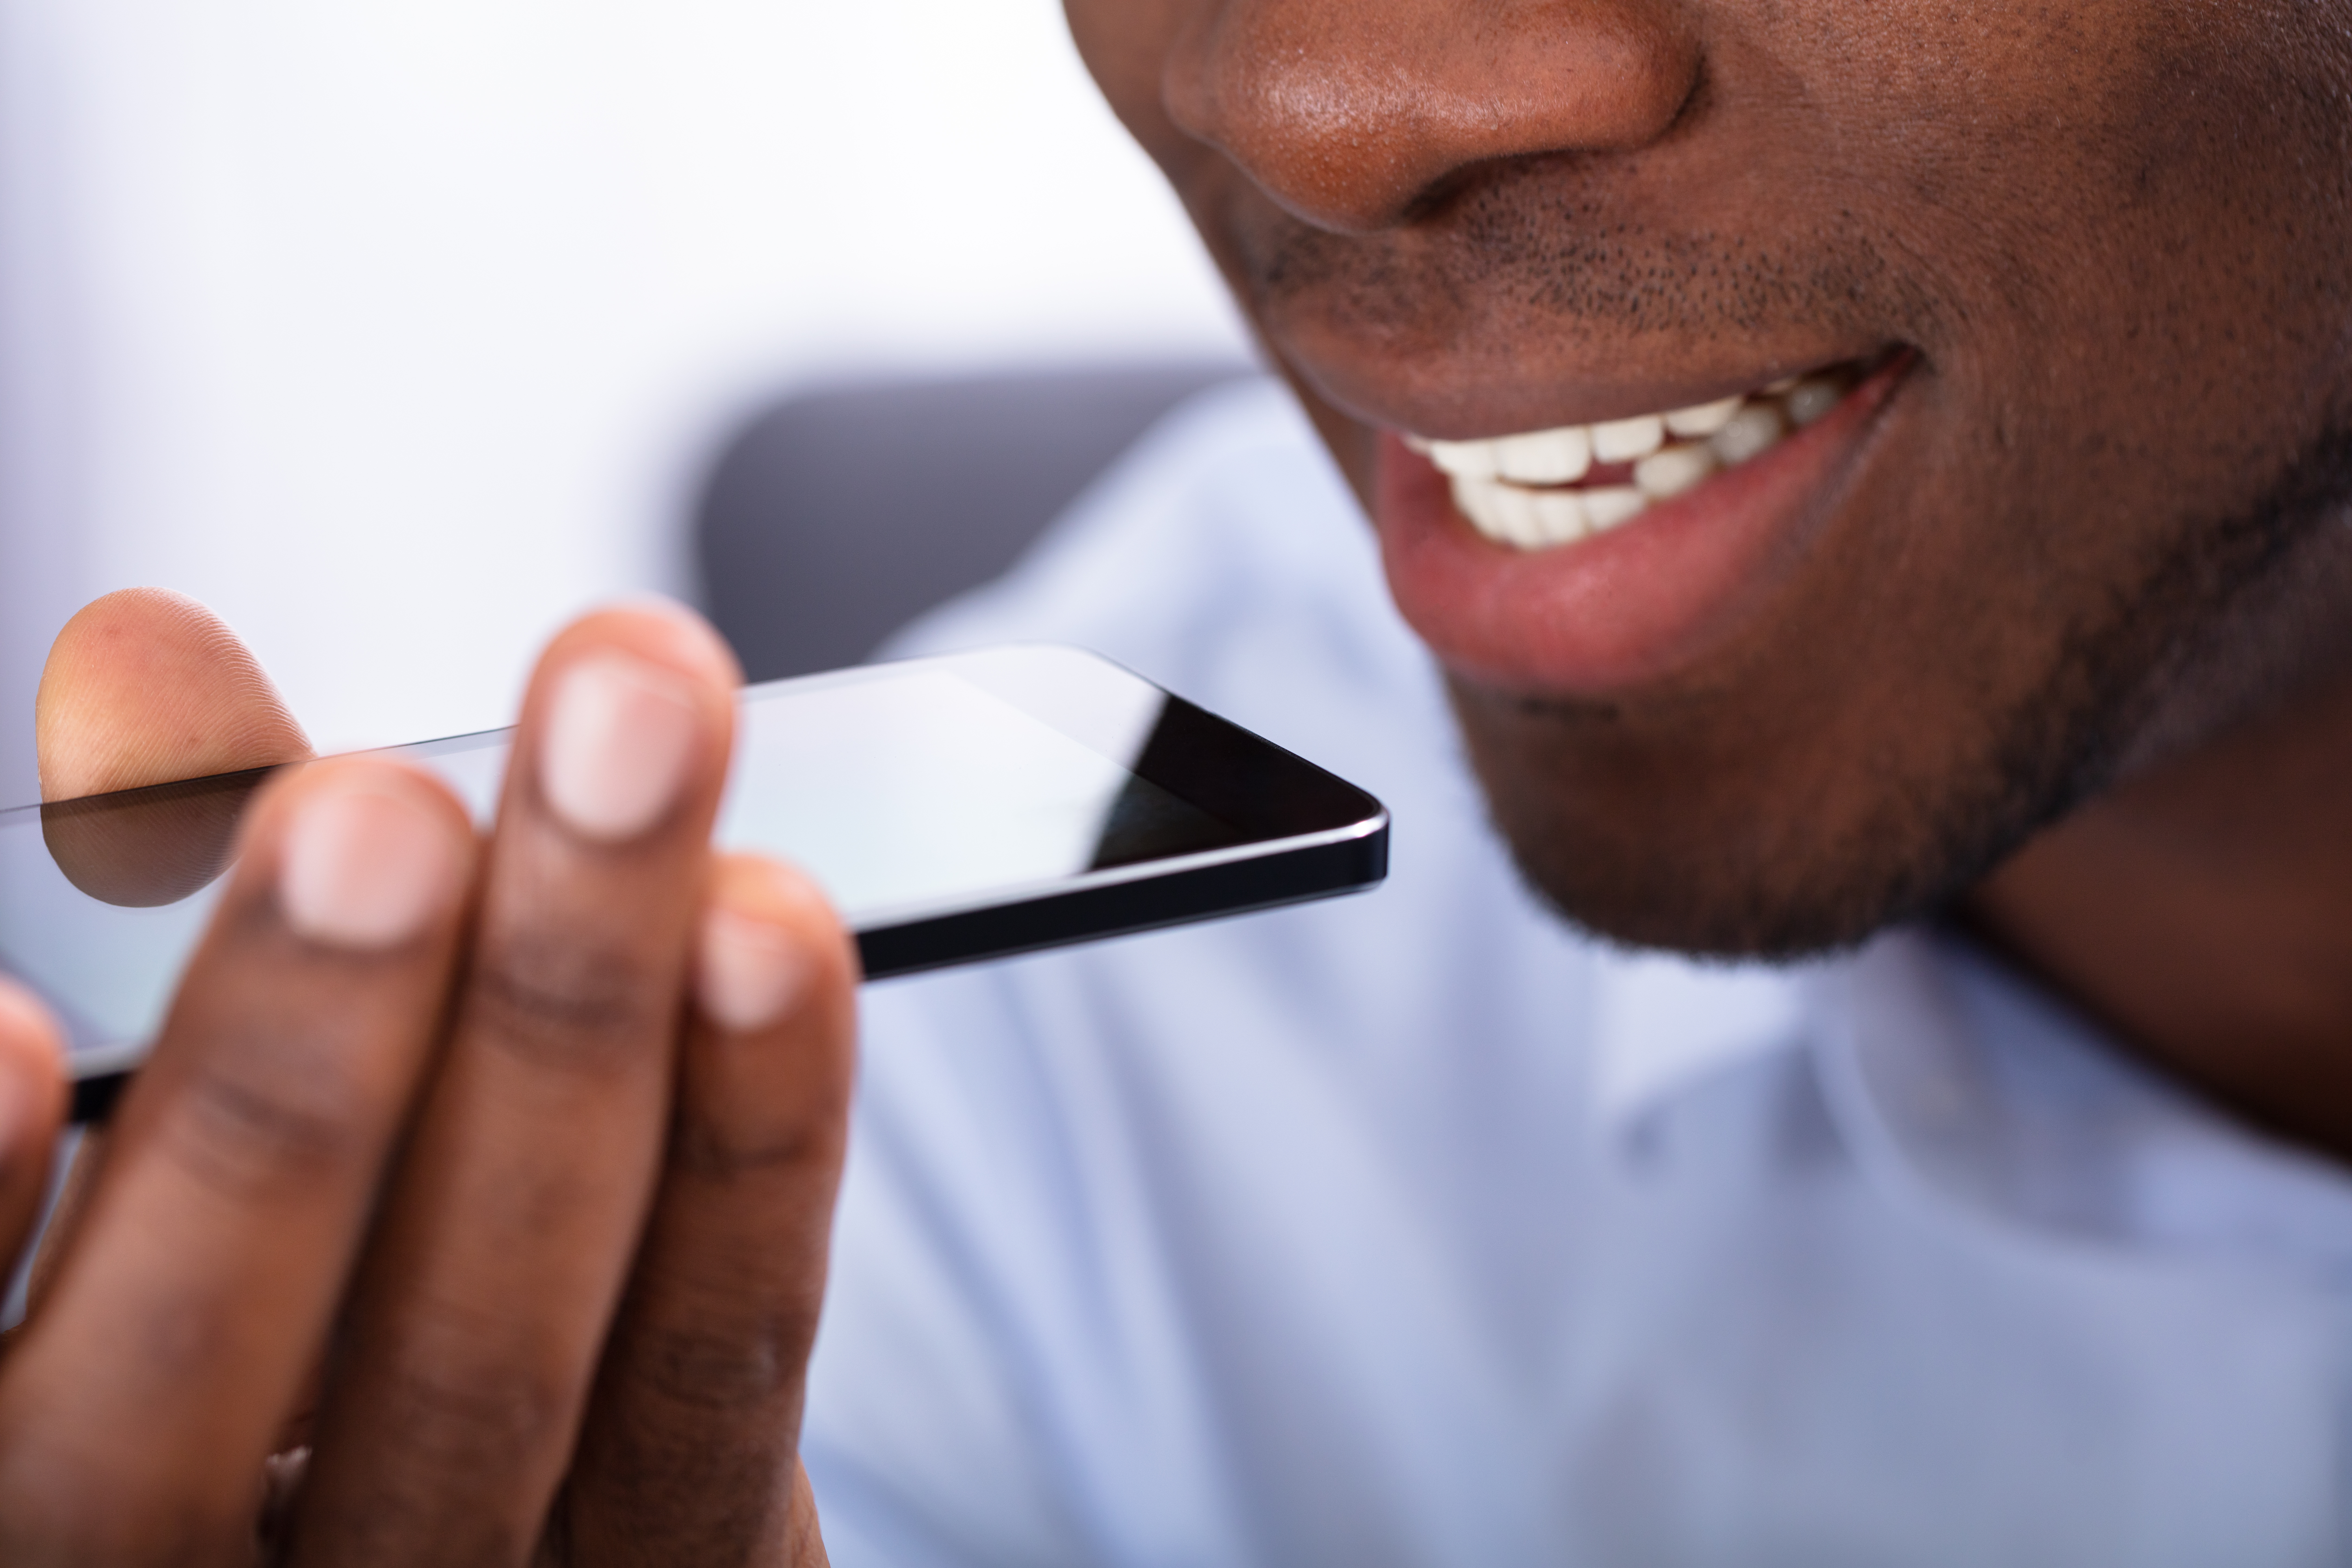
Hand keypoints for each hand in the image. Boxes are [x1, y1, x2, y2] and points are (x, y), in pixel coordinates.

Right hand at [0, 590, 853, 1563]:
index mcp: (67, 1517)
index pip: (18, 1399)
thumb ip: (218, 960)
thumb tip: (162, 670)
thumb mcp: (216, 1196)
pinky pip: (715, 1367)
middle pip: (229, 1371)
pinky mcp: (695, 1562)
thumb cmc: (304, 1346)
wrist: (484, 1536)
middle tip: (368, 806)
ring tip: (619, 751)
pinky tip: (760, 927)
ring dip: (571, 1031)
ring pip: (500, 1351)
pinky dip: (745, 1154)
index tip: (7, 1019)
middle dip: (309, 1079)